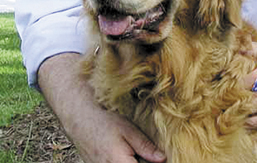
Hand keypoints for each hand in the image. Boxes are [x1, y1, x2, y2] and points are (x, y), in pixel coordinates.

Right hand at [38, 53, 165, 162]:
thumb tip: (163, 159)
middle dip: (144, 162)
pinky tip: (128, 152)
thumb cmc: (103, 118)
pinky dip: (123, 159)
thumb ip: (145, 146)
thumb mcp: (128, 128)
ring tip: (137, 151)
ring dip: (133, 160)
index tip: (162, 158)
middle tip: (153, 154)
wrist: (77, 115)